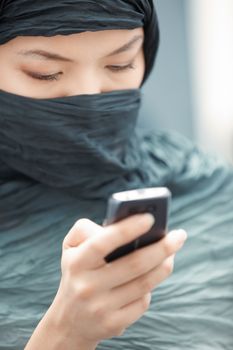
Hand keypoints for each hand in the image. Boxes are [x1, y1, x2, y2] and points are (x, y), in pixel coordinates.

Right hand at [52, 214, 186, 347]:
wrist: (69, 321)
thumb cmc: (78, 273)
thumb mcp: (72, 248)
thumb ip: (88, 229)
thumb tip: (120, 225)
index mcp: (77, 262)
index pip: (103, 243)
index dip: (127, 229)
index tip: (150, 218)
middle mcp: (87, 287)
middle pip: (135, 264)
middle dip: (162, 247)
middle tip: (179, 235)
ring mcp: (101, 308)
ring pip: (144, 284)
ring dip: (164, 265)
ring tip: (173, 251)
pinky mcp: (113, 324)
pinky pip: (142, 302)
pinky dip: (151, 286)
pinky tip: (153, 276)